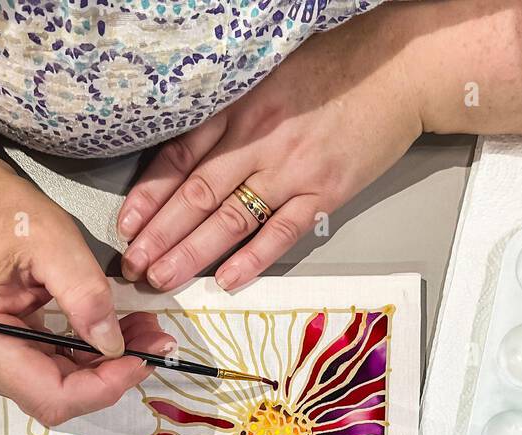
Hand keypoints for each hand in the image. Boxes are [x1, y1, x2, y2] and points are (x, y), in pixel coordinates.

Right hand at [0, 154, 173, 425]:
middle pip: (59, 397)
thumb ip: (85, 294)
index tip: (145, 356)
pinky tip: (118, 331)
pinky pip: (52, 369)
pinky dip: (89, 355)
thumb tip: (115, 345)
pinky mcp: (1, 355)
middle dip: (112, 374)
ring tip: (144, 330)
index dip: (105, 386)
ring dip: (106, 365)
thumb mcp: (49, 238)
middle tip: (156, 337)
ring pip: (60, 387)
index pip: (52, 396)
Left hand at [116, 13, 420, 291]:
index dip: (149, 194)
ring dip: (192, 252)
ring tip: (162, 277)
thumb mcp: (267, 76)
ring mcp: (292, 170)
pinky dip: (252, 258)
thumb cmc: (333, 68)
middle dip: (159, 234)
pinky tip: (226, 279)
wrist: (394, 70)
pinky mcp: (325, 192)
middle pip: (196, 195)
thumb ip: (230, 113)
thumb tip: (190, 151)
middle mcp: (258, 141)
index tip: (126, 225)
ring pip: (230, 218)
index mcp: (239, 109)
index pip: (180, 157)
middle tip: (133, 265)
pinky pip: (281, 232)